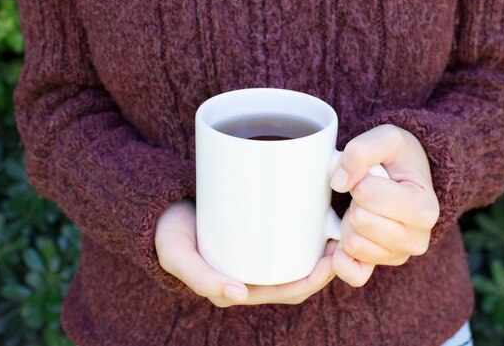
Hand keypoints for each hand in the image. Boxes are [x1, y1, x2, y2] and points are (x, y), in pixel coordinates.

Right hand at [155, 198, 337, 306]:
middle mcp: (253, 272)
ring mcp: (256, 251)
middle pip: (299, 273)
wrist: (161, 207)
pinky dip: (307, 230)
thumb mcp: (178, 256)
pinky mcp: (257, 230)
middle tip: (343, 240)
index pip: (288, 290)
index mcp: (242, 286)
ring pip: (297, 255)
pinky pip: (287, 236)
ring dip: (321, 247)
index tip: (332, 261)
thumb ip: (201, 277)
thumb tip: (239, 295)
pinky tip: (322, 212)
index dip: (313, 280)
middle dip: (325, 263)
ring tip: (339, 225)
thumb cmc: (170, 235)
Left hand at [329, 124, 439, 286]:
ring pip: (352, 244)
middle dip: (355, 202)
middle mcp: (418, 239)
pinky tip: (346, 234)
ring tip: (365, 209)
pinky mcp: (378, 267)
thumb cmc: (396, 157)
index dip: (361, 179)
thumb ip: (362, 150)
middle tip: (367, 194)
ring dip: (349, 223)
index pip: (369, 194)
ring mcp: (398, 256)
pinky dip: (340, 254)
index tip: (374, 176)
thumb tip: (340, 181)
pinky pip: (350, 273)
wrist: (403, 176)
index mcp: (425, 207)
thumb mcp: (386, 137)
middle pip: (360, 221)